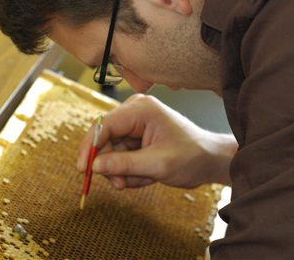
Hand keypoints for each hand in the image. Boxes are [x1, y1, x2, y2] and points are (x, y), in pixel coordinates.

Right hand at [76, 94, 236, 189]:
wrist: (210, 161)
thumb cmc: (192, 157)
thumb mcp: (158, 164)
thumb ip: (125, 164)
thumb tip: (94, 166)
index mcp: (141, 109)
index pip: (104, 125)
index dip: (90, 147)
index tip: (83, 169)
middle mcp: (134, 112)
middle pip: (104, 139)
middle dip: (111, 165)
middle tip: (120, 184)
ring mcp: (134, 125)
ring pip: (111, 152)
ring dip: (123, 171)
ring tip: (144, 178)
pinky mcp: (135, 138)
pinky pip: (120, 158)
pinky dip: (130, 172)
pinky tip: (147, 176)